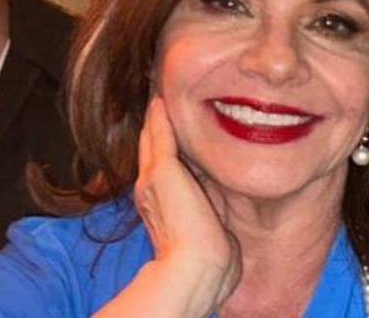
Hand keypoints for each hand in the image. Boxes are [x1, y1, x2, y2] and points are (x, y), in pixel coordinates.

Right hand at [96, 96, 239, 317]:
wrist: (195, 269)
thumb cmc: (207, 263)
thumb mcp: (207, 233)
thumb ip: (208, 217)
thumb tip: (221, 221)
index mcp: (157, 206)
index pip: (158, 170)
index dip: (160, 151)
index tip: (165, 133)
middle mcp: (148, 190)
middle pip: (148, 151)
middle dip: (152, 129)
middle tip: (156, 106)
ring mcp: (152, 179)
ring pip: (151, 140)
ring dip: (154, 119)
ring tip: (157, 99)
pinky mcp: (163, 169)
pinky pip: (160, 135)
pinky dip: (159, 118)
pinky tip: (160, 101)